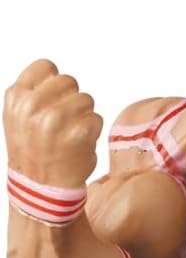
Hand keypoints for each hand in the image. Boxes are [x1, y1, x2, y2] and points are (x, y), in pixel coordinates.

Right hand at [4, 59, 102, 188]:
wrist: (40, 190)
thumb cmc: (32, 153)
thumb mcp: (18, 118)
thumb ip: (33, 93)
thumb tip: (56, 77)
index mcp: (17, 97)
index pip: (46, 67)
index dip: (54, 84)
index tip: (53, 102)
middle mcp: (34, 105)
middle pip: (69, 81)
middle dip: (71, 100)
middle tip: (63, 124)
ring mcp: (56, 119)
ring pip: (86, 99)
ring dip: (84, 116)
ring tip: (70, 135)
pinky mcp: (79, 133)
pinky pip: (96, 119)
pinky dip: (92, 132)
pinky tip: (79, 145)